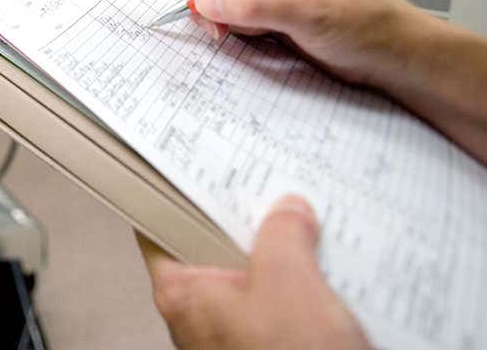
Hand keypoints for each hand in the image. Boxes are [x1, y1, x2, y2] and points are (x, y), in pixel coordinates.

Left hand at [138, 195, 367, 349]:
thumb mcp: (290, 284)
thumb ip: (283, 235)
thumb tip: (287, 212)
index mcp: (183, 291)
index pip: (157, 223)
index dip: (170, 187)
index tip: (187, 156)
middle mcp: (199, 314)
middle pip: (211, 245)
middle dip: (244, 217)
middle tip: (271, 181)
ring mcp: (233, 335)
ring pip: (250, 275)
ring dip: (281, 251)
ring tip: (310, 217)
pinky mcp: (268, 349)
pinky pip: (280, 304)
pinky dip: (302, 283)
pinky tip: (329, 265)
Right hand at [179, 0, 435, 87]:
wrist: (390, 56)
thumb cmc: (368, 21)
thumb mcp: (308, 10)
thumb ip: (254, 3)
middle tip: (211, 17)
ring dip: (216, 8)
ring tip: (241, 28)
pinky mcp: (262, 1)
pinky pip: (225, 5)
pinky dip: (227, 22)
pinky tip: (251, 33)